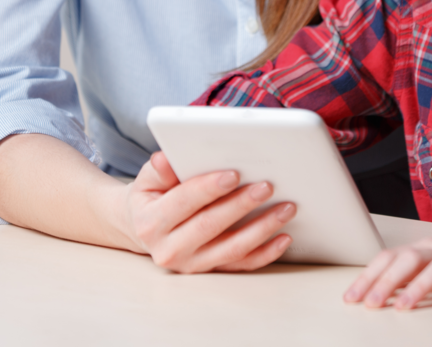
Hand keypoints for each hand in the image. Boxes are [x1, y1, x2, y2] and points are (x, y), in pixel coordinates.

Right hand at [122, 151, 296, 273]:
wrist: (145, 230)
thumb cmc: (151, 198)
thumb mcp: (146, 181)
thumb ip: (157, 170)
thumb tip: (165, 160)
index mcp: (151, 223)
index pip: (183, 202)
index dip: (208, 188)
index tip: (234, 174)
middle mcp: (170, 249)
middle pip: (210, 225)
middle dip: (241, 205)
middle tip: (267, 186)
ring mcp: (191, 264)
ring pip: (231, 248)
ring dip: (262, 229)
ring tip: (286, 208)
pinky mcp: (209, 272)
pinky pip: (241, 265)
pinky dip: (265, 253)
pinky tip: (284, 238)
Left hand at [344, 221, 431, 309]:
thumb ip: (416, 273)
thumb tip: (379, 292)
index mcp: (427, 247)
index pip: (391, 257)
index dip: (369, 276)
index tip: (350, 298)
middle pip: (410, 259)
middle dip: (387, 282)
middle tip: (369, 305)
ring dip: (419, 286)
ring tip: (403, 307)